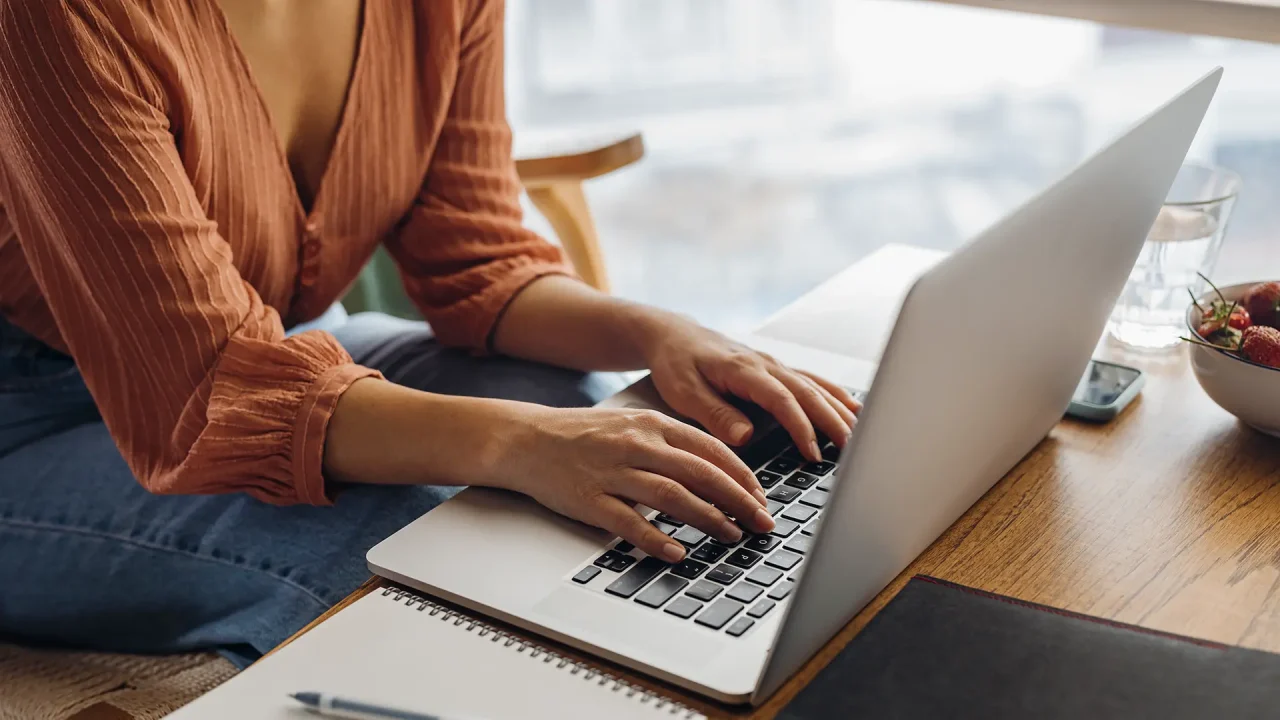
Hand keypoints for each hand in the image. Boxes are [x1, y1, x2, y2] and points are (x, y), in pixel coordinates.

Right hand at [491, 404, 775, 560]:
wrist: (527, 439)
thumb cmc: (585, 436)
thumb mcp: (634, 424)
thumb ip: (673, 443)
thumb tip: (720, 470)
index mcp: (653, 424)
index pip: (711, 450)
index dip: (743, 476)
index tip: (762, 498)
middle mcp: (637, 444)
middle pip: (701, 473)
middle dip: (739, 500)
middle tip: (761, 523)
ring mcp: (613, 472)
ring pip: (673, 496)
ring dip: (709, 518)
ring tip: (731, 536)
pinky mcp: (590, 499)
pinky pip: (630, 522)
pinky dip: (657, 539)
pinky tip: (677, 552)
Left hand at [637, 314, 861, 460]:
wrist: (673, 335)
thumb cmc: (676, 364)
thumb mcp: (684, 392)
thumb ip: (715, 414)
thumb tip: (745, 436)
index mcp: (744, 370)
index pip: (782, 399)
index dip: (800, 426)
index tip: (812, 453)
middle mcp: (765, 364)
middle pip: (808, 392)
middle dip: (833, 420)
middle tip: (852, 448)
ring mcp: (773, 364)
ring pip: (816, 385)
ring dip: (840, 407)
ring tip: (863, 432)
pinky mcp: (775, 368)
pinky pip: (812, 380)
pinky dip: (835, 394)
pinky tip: (853, 409)